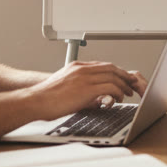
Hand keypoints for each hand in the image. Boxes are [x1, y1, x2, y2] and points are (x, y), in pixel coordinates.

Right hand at [25, 61, 146, 120]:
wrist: (35, 101)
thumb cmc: (47, 98)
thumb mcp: (65, 86)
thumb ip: (80, 86)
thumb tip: (94, 97)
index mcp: (77, 67)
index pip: (103, 65)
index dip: (116, 71)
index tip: (123, 78)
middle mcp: (82, 69)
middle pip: (111, 68)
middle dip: (123, 76)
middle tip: (131, 84)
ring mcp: (84, 77)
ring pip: (112, 76)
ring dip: (122, 85)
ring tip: (126, 94)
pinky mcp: (86, 89)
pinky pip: (109, 87)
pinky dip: (117, 93)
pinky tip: (117, 99)